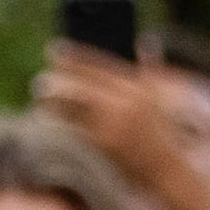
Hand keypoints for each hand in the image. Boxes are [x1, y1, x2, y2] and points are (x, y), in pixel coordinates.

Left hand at [33, 43, 192, 203]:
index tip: (52, 49)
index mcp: (140, 88)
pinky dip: (56, 119)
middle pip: (79, 84)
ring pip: (70, 105)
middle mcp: (126, 104)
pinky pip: (71, 127)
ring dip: (50, 100)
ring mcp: (113, 125)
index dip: (73, 56)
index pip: (99, 66)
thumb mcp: (161, 97)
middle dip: (56, 81)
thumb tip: (146, 39)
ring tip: (40, 96)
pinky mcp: (102, 145)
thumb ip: (152, 69)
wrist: (169, 171)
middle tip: (40, 80)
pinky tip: (46, 115)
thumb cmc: (163, 132)